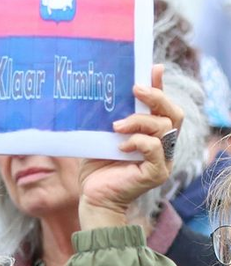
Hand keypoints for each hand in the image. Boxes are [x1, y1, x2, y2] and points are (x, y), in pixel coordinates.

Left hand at [77, 65, 181, 229]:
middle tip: (135, 90)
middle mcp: (163, 145)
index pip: (163, 106)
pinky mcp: (157, 172)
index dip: (161, 87)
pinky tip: (121, 146)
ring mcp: (163, 159)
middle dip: (157, 97)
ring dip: (139, 121)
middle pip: (173, 113)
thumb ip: (112, 117)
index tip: (153, 68)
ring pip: (164, 128)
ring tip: (117, 126)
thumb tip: (104, 92)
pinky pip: (155, 148)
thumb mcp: (103, 136)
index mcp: (152, 134)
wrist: (93, 197)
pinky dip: (138, 142)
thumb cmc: (97, 167)